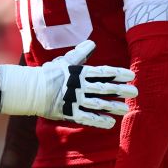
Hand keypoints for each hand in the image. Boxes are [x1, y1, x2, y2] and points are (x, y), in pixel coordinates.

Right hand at [0, 40, 137, 128]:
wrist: (32, 89)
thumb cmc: (50, 73)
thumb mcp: (66, 61)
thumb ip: (81, 54)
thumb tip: (92, 43)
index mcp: (80, 72)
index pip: (103, 72)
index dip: (118, 74)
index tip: (131, 76)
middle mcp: (79, 85)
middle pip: (104, 88)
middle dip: (121, 90)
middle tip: (135, 92)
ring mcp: (74, 99)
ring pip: (98, 103)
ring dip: (113, 106)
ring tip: (125, 109)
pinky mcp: (69, 112)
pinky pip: (86, 117)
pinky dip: (99, 121)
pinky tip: (110, 123)